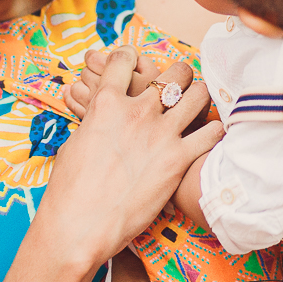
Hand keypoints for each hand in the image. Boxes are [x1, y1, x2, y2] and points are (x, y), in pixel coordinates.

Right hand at [34, 45, 223, 269]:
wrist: (80, 225)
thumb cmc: (69, 189)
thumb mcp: (77, 141)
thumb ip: (96, 121)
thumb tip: (100, 116)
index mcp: (106, 103)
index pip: (125, 59)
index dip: (131, 56)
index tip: (136, 62)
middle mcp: (136, 112)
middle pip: (174, 73)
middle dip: (180, 75)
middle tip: (179, 85)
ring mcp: (161, 135)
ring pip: (198, 96)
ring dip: (199, 97)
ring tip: (197, 104)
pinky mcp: (177, 161)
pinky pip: (210, 134)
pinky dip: (213, 131)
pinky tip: (208, 134)